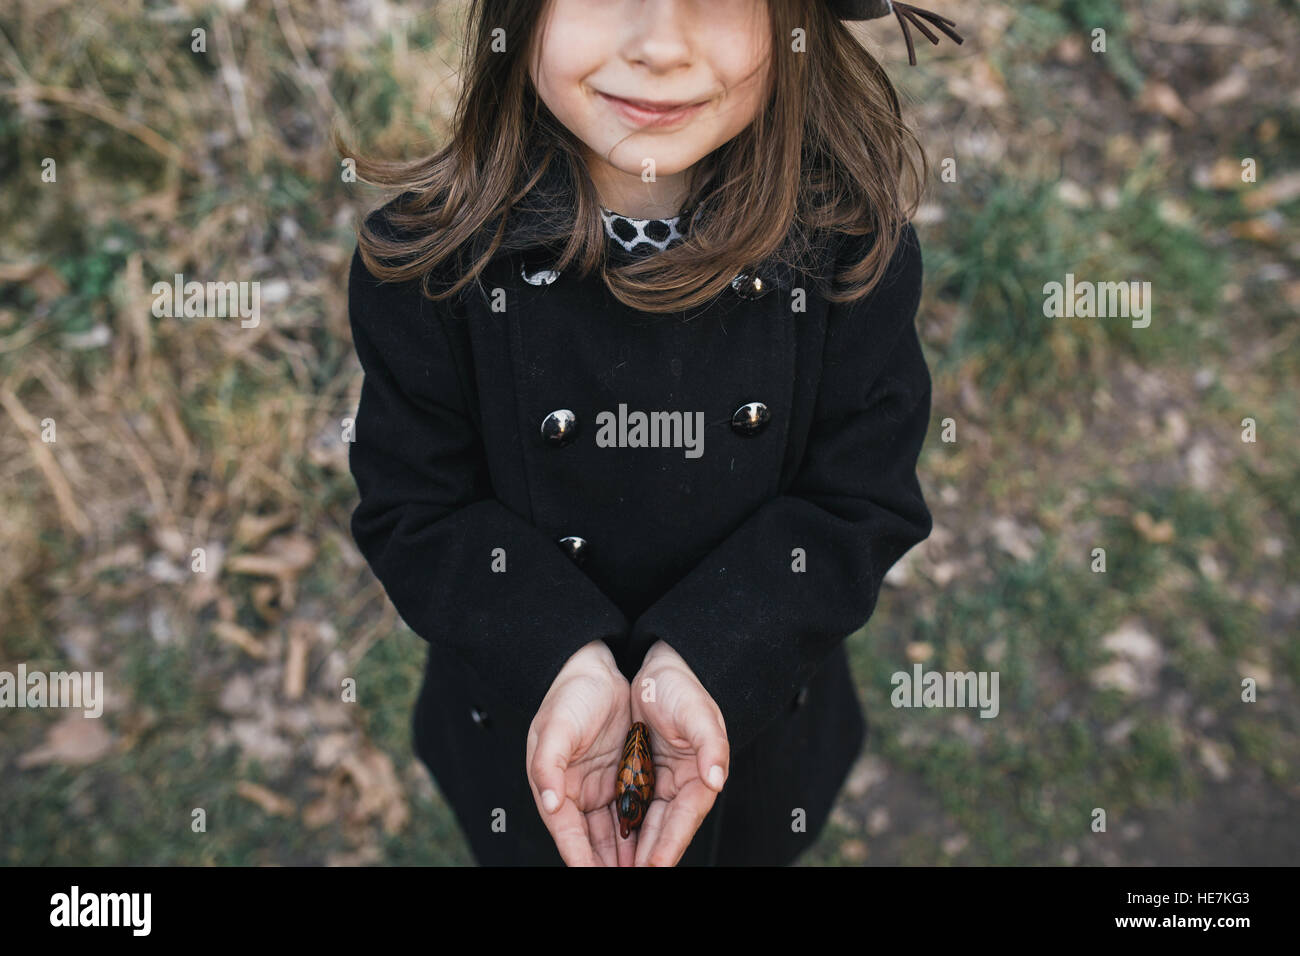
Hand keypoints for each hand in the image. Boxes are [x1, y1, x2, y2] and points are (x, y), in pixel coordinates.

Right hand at [526, 639, 635, 865]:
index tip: (595, 875)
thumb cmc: (571, 693)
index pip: (568, 833)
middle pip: (592, 841)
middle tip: (633, 877)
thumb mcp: (555, 726)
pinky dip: (639, 832)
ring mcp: (600, 787)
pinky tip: (651, 847)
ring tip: (644, 870)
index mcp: (553, 785)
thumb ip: (548, 765)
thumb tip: (550, 802)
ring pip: (614, 833)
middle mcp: (575, 793)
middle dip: (608, 864)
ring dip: (626, 856)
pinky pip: (631, 812)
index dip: (581, 858)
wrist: (597, 666)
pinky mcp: (621, 778)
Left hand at [627, 640, 729, 865]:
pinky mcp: (637, 776)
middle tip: (629, 877)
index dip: (670, 844)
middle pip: (661, 829)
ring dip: (630, 851)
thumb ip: (712, 744)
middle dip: (646, 857)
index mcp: (699, 774)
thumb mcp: (699, 711)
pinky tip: (604, 848)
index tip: (655, 866)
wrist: (658, 666)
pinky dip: (618, 829)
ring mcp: (656, 782)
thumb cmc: (681, 687)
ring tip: (610, 871)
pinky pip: (625, 808)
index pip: (684, 818)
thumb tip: (716, 778)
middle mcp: (678, 785)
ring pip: (642, 825)